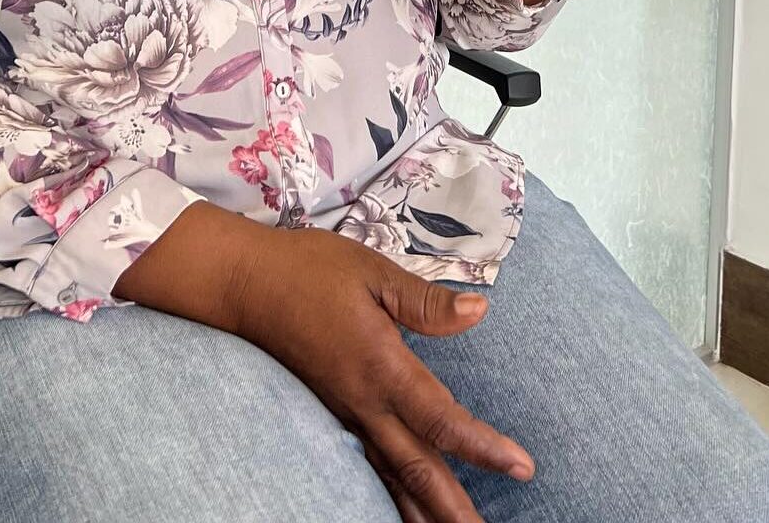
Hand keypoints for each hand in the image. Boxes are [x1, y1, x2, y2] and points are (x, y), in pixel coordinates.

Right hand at [233, 227, 533, 522]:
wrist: (247, 286)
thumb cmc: (311, 270)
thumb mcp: (373, 272)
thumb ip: (426, 302)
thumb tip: (480, 309)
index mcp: (381, 364)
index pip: (440, 418)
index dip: (483, 446)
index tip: (521, 466)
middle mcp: (364, 401)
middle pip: (418, 466)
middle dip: (455, 507)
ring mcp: (346, 413)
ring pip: (392, 475)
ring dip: (424, 510)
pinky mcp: (334, 413)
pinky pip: (368, 465)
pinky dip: (390, 494)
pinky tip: (403, 509)